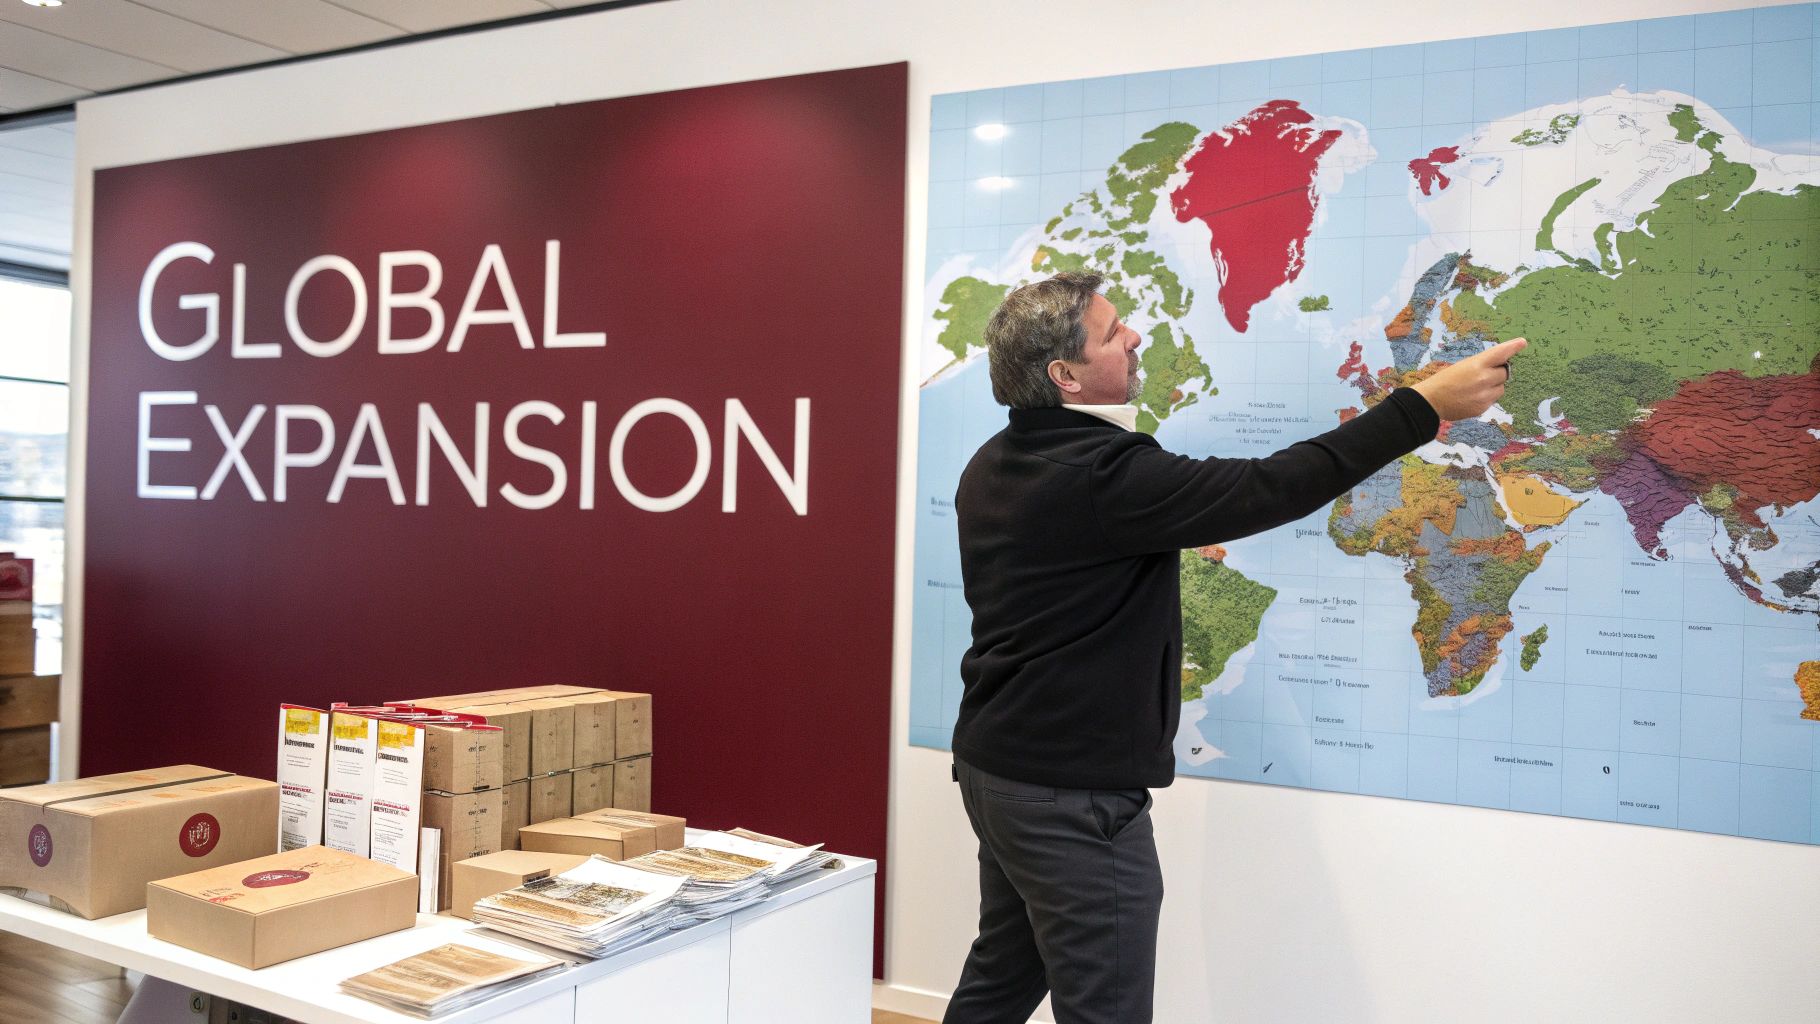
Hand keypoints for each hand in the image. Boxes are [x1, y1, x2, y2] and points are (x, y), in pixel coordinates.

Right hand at [1408, 338, 1526, 420]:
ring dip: (1493, 386)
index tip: (1522, 342)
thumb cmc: (1444, 381)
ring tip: (1475, 388)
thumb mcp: (1462, 366)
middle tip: (1481, 375)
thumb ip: (1482, 364)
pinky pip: (1493, 399)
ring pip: (1501, 387)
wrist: (1430, 402)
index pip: (1500, 353)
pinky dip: (1486, 397)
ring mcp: (1484, 395)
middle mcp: (1484, 379)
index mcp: (1477, 365)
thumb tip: (1501, 365)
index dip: (1513, 347)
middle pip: (1504, 372)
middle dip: (1497, 372)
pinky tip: (1471, 397)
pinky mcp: (1483, 407)